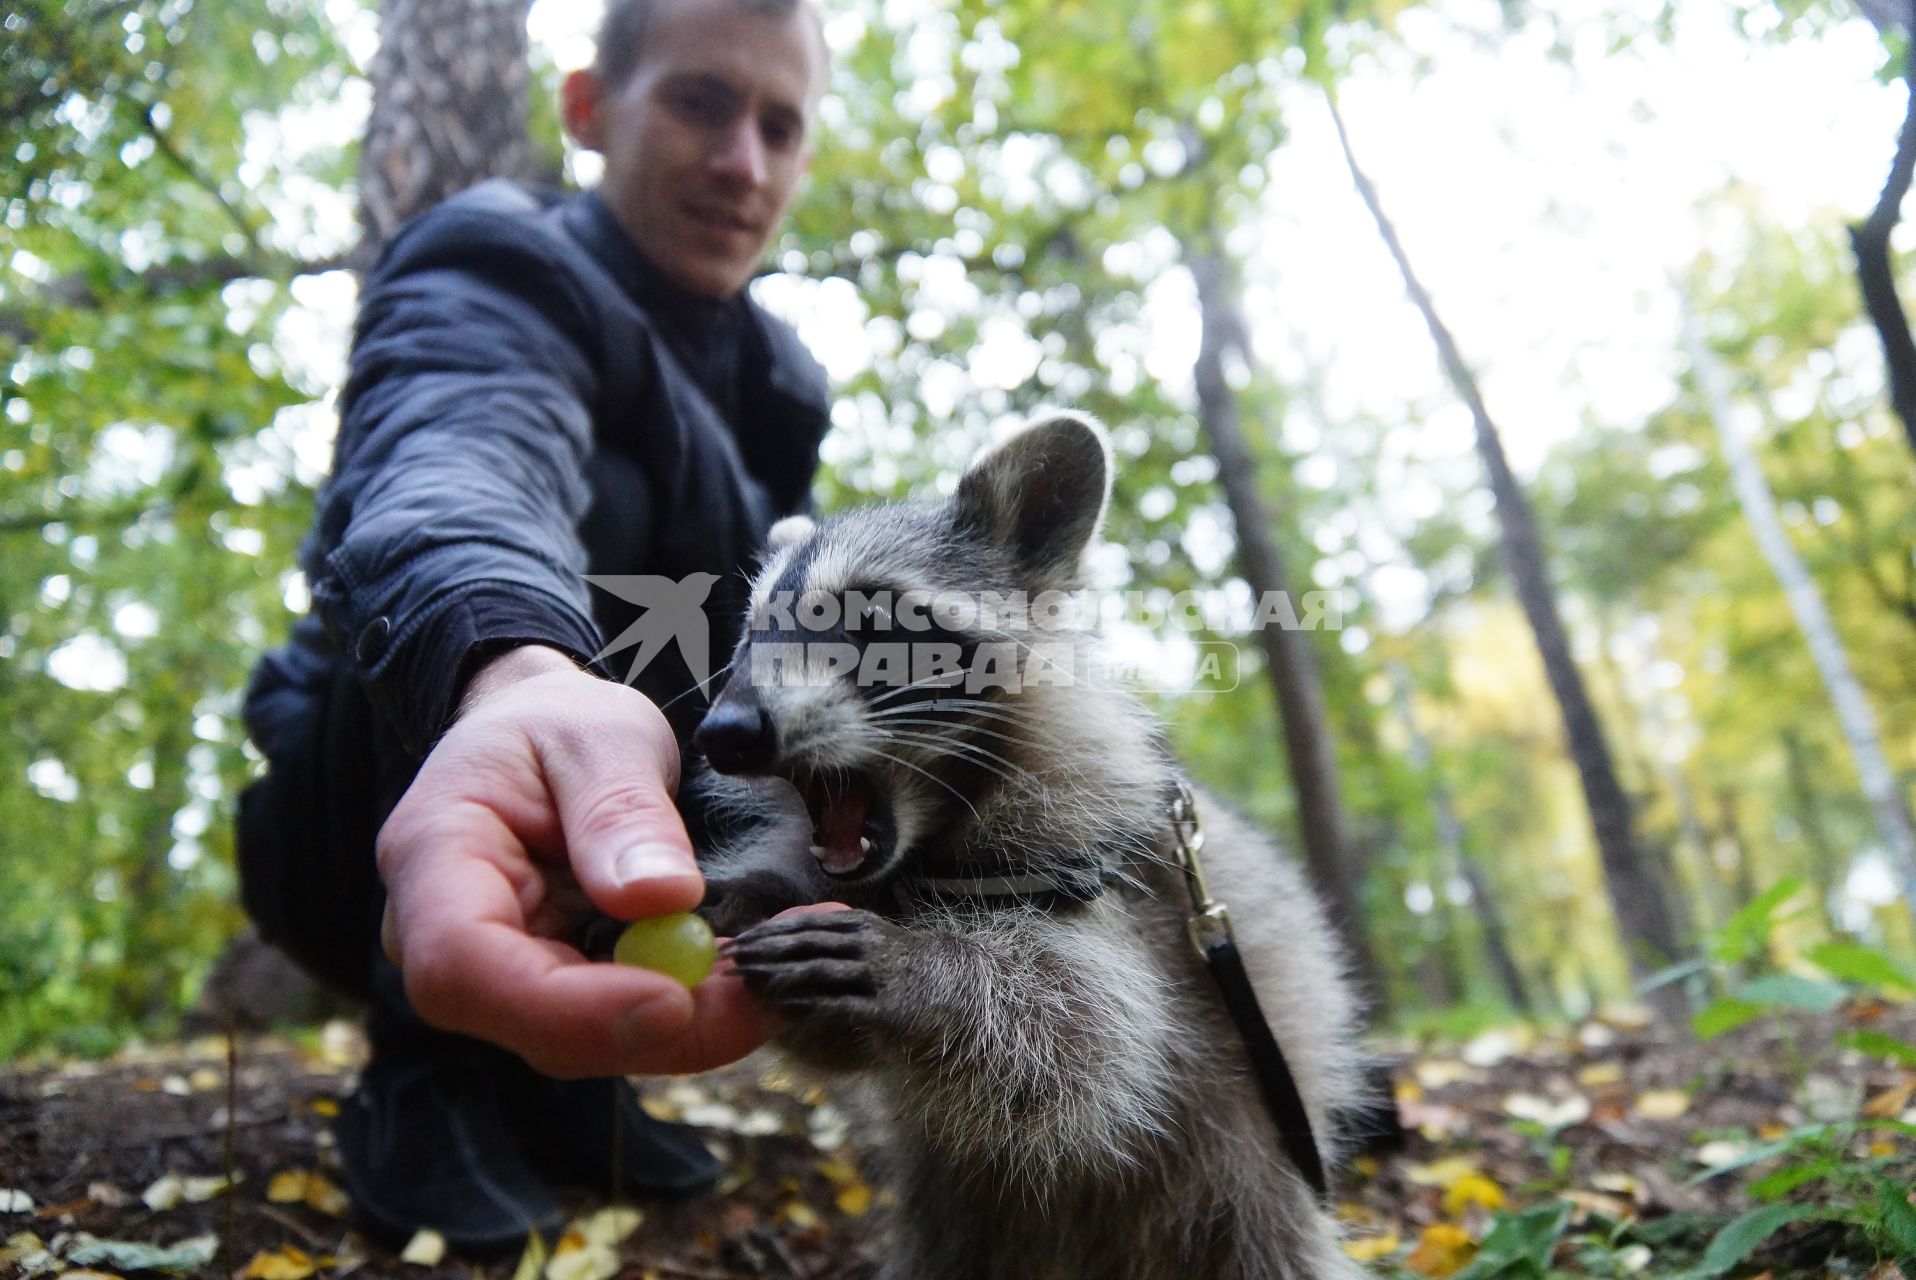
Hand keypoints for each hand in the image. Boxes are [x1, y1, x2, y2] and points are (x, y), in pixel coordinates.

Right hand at [376, 646, 766, 1076]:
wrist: (545, 732)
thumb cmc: (558, 724)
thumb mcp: (600, 735)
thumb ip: (621, 811)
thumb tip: (663, 899)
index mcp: (434, 858)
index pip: (464, 966)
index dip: (566, 1006)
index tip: (673, 998)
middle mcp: (446, 937)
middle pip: (532, 1025)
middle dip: (656, 1028)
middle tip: (764, 993)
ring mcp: (500, 973)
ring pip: (584, 1040)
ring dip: (688, 1025)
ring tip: (775, 967)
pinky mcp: (555, 988)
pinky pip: (617, 1020)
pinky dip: (691, 1009)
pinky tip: (751, 972)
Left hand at [724, 909, 891, 1025]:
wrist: (954, 996)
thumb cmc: (898, 973)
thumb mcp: (867, 945)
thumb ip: (830, 942)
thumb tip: (774, 944)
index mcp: (858, 925)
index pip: (801, 924)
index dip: (763, 933)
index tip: (732, 942)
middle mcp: (867, 944)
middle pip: (803, 944)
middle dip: (760, 953)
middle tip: (727, 963)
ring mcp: (877, 974)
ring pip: (816, 970)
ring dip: (775, 977)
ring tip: (746, 984)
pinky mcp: (884, 1008)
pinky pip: (837, 1005)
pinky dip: (805, 1006)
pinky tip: (780, 1010)